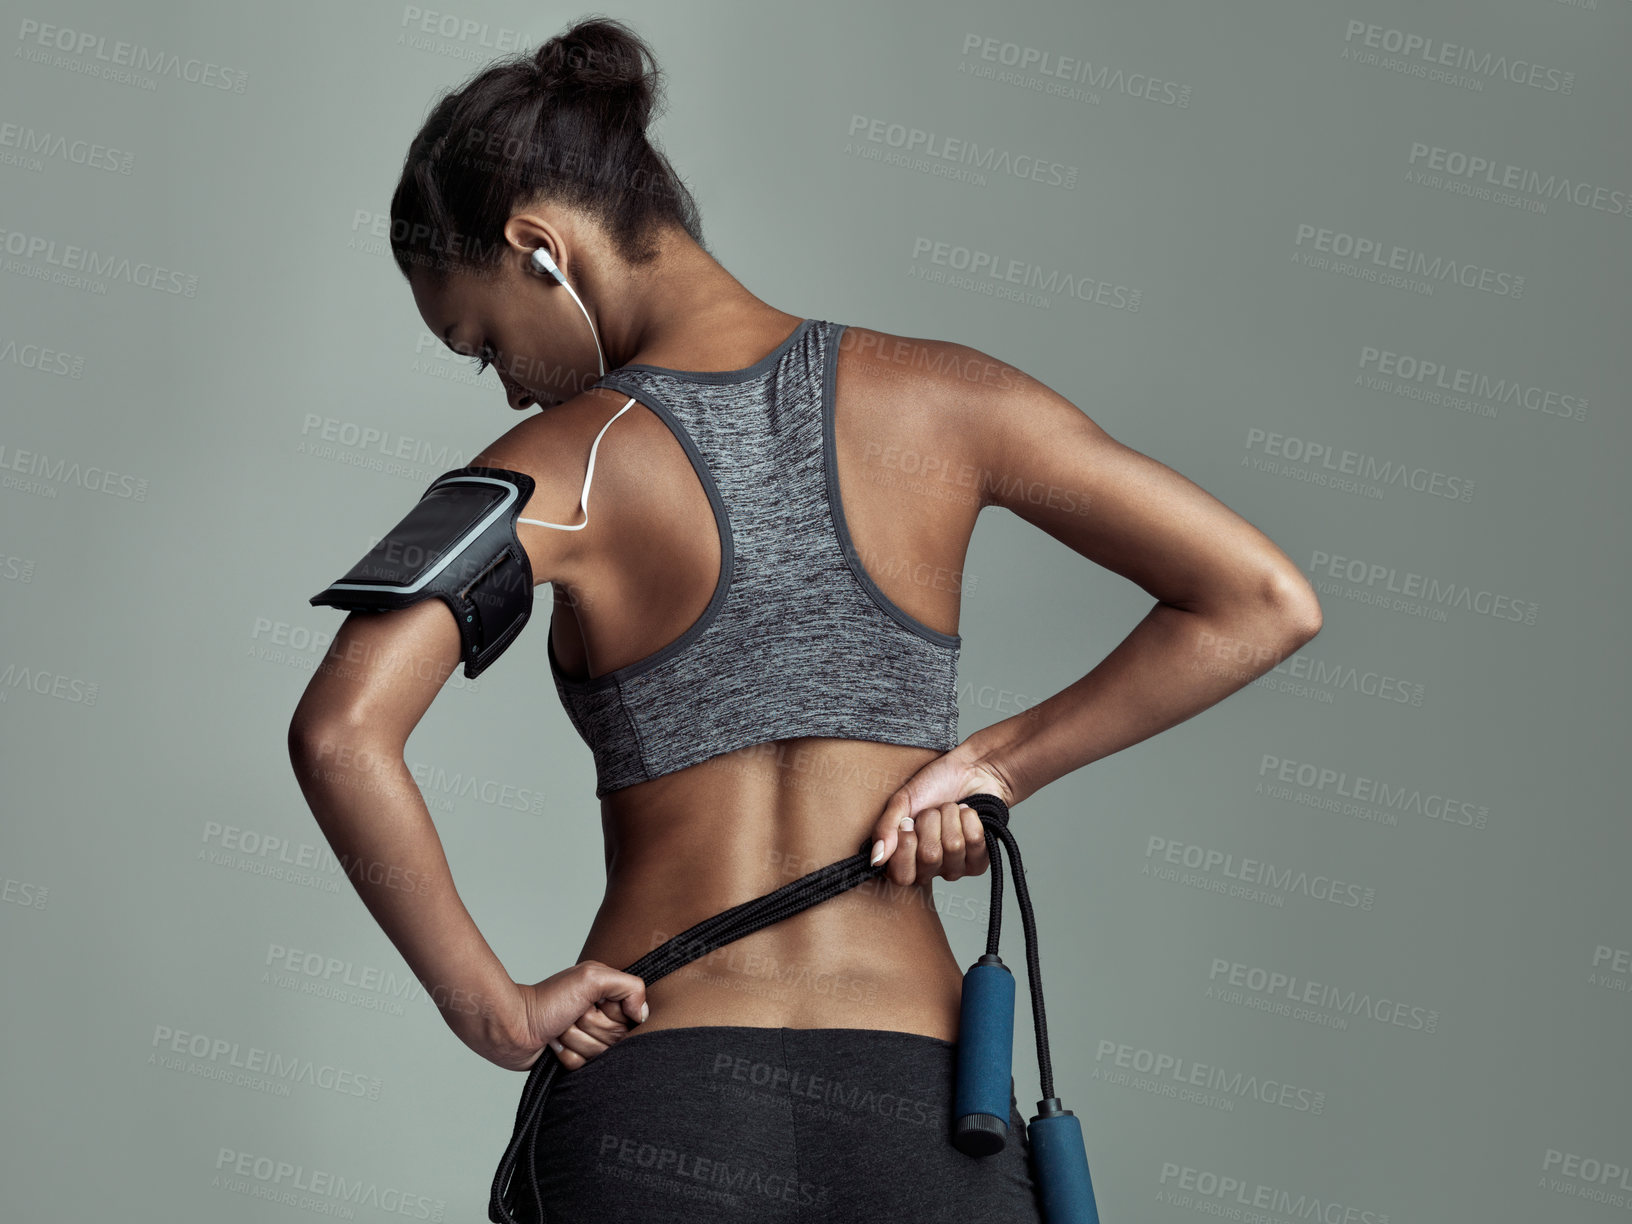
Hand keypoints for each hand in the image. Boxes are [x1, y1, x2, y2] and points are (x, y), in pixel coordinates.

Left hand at [491, 960, 648, 1072]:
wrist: (513, 1025)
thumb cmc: (547, 999)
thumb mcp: (592, 977)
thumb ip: (629, 986)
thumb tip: (643, 1014)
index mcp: (610, 999)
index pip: (634, 1020)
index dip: (613, 1016)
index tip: (596, 1006)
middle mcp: (603, 1019)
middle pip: (616, 1040)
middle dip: (590, 1028)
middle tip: (572, 1015)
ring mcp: (589, 1041)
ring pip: (598, 1056)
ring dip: (575, 1041)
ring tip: (560, 1028)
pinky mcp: (575, 1061)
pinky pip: (583, 1069)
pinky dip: (566, 1056)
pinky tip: (554, 1044)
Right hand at [868, 742, 1018, 886]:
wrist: (969, 770)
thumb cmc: (934, 786)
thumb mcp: (902, 802)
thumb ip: (885, 829)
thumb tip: (876, 858)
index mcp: (906, 859)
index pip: (902, 876)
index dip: (906, 846)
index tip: (908, 822)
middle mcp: (930, 870)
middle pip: (930, 856)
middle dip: (931, 822)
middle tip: (931, 813)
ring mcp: (956, 868)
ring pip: (953, 846)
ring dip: (950, 817)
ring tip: (950, 810)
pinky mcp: (979, 861)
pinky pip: (974, 841)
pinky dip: (969, 818)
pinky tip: (966, 814)